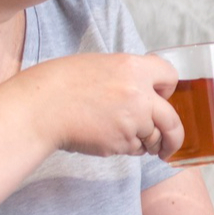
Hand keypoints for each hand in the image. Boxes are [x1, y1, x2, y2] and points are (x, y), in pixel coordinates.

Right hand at [19, 53, 182, 159]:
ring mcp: (132, 121)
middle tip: (168, 144)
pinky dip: (126, 147)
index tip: (163, 98)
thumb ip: (127, 77)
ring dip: (144, 141)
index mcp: (133, 68)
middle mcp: (139, 95)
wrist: (39, 108)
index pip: (170, 76)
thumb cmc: (61, 84)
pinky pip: (133, 149)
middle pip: (173, 120)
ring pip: (152, 138)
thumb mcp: (99, 65)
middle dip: (174, 136)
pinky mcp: (120, 143)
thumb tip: (146, 92)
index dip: (167, 89)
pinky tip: (105, 137)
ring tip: (121, 134)